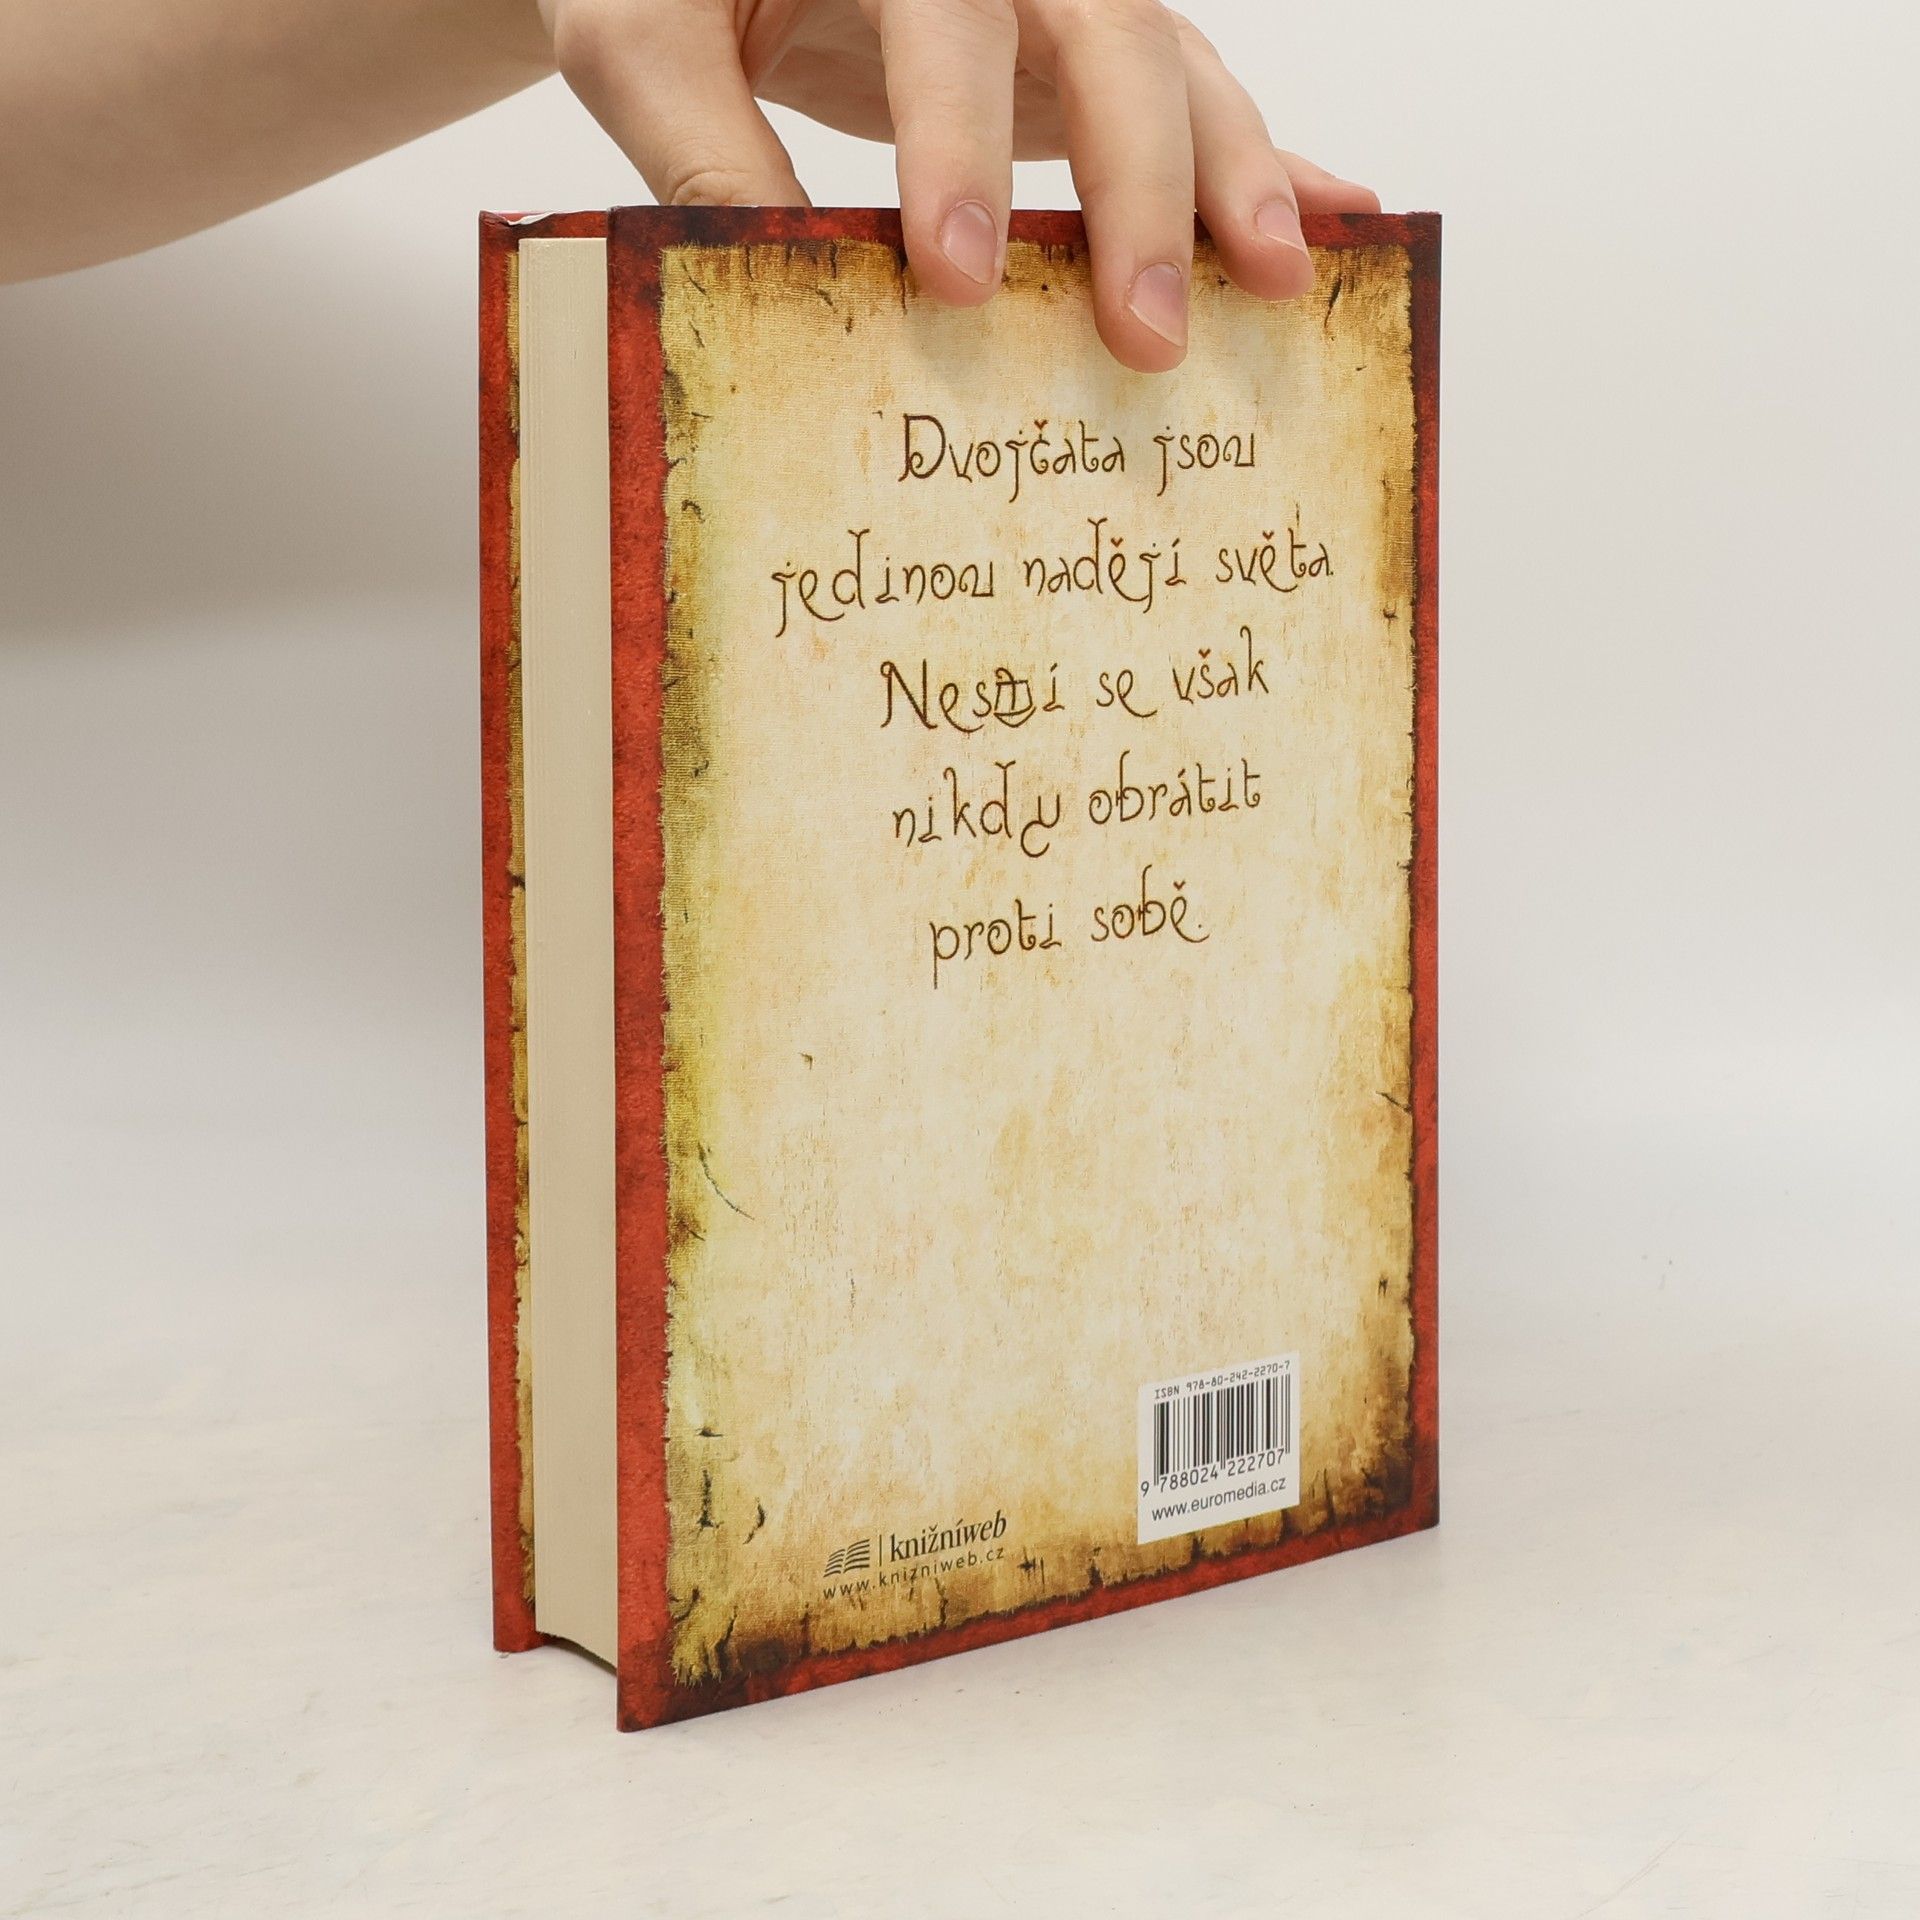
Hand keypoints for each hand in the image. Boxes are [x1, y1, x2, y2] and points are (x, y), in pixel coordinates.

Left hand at [536, 0, 1379, 370]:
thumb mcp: (643, 44)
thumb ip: (702, 149)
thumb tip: (783, 297)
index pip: (944, 22)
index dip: (958, 147)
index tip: (959, 278)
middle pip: (1107, 34)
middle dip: (1136, 186)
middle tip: (1142, 330)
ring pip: (1172, 62)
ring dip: (1232, 177)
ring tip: (1276, 281)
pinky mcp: (1080, 54)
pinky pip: (1188, 93)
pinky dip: (1265, 158)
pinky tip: (1336, 213)